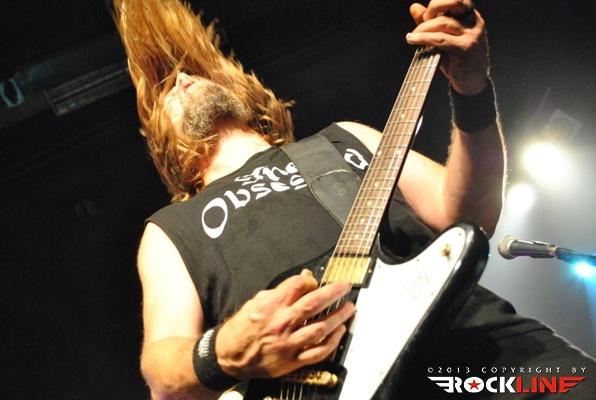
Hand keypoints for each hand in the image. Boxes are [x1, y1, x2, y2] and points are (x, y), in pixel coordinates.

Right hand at [215, 269, 354, 379]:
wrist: (228, 356)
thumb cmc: (242, 328)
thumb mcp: (256, 301)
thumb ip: (280, 291)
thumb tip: (303, 280)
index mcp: (271, 305)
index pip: (298, 285)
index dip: (310, 279)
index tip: (315, 280)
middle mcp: (281, 323)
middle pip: (314, 303)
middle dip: (334, 292)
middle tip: (345, 286)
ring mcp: (288, 343)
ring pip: (320, 328)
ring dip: (339, 317)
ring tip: (349, 308)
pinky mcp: (291, 361)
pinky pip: (317, 352)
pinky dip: (332, 342)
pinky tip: (339, 332)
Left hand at [406, 0, 488, 94]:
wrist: (472, 83)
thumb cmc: (458, 60)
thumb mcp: (444, 38)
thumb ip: (431, 22)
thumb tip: (414, 7)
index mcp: (471, 16)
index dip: (439, 2)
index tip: (427, 14)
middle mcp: (474, 22)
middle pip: (451, 4)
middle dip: (432, 9)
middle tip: (420, 23)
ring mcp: (471, 35)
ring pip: (442, 23)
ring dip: (423, 28)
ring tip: (413, 36)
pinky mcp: (465, 48)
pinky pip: (440, 39)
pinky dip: (423, 38)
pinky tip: (413, 40)